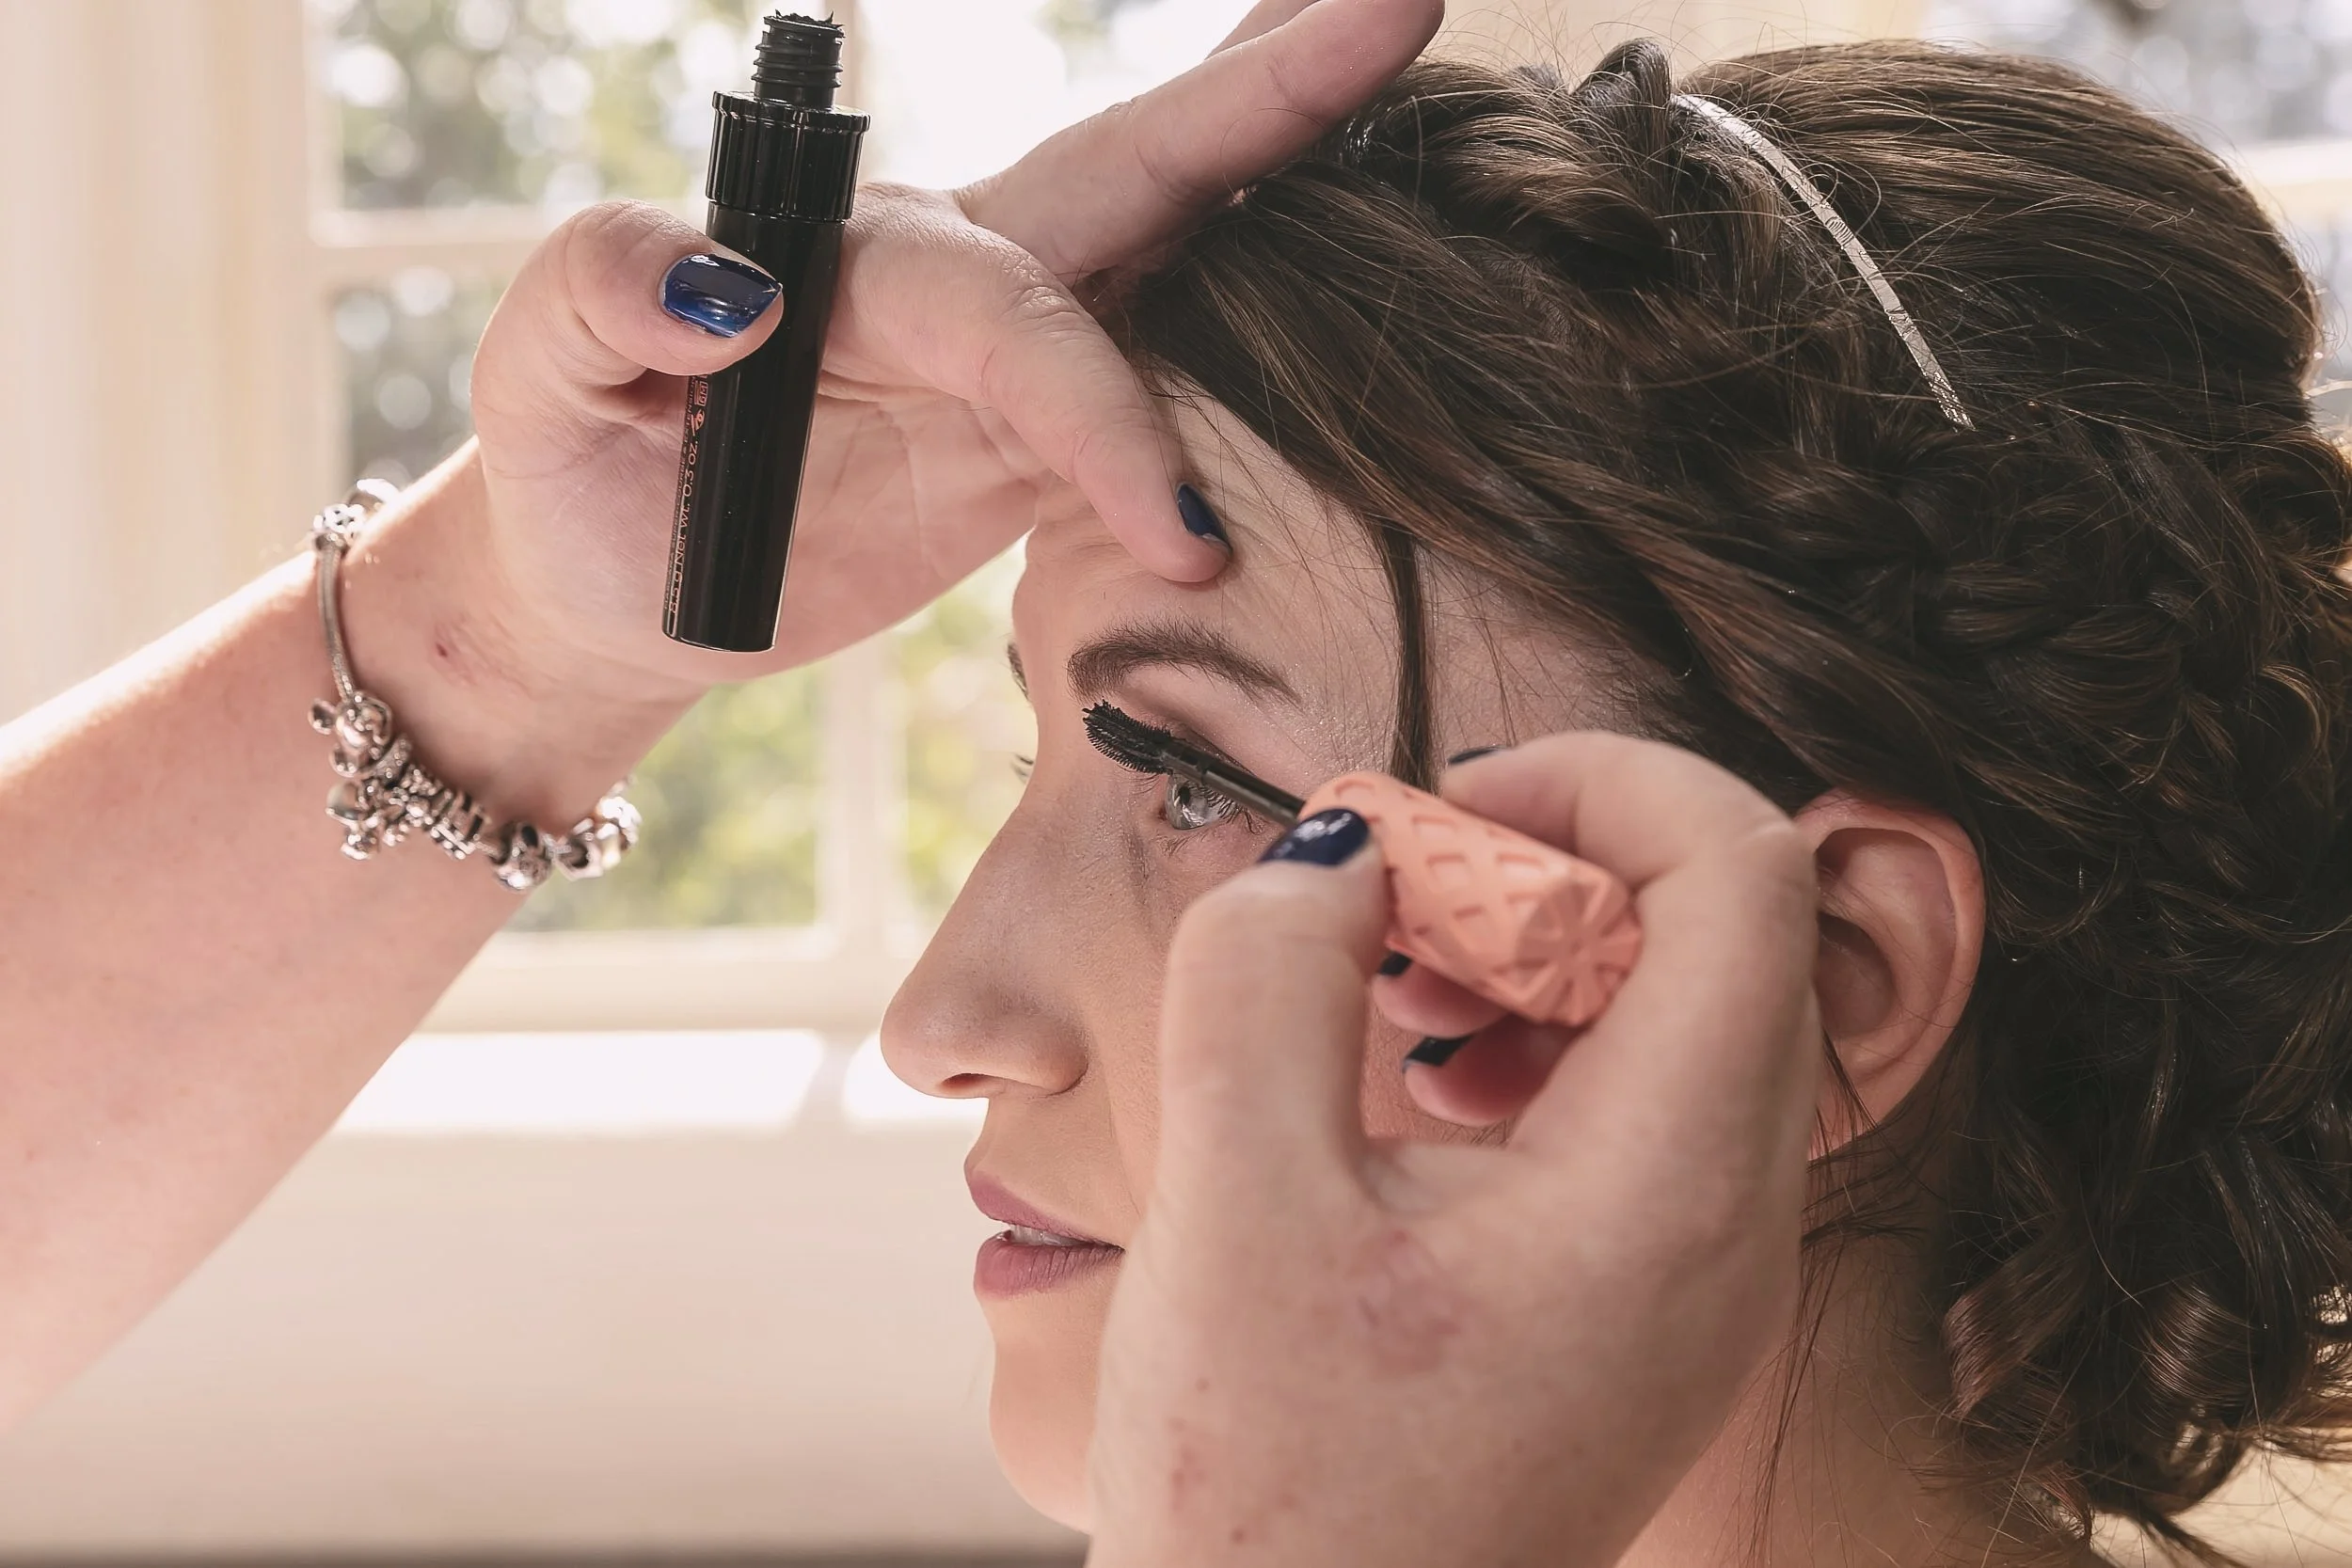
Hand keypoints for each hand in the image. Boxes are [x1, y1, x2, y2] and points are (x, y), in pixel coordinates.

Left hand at [455, 0, 1444, 705]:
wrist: (612, 587)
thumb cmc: (578, 466)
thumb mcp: (536, 370)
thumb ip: (604, 287)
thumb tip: (742, 283)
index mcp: (851, 256)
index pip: (1010, 310)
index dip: (1095, 404)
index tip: (1172, 533)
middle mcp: (950, 282)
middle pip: (1131, 172)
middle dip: (1262, 94)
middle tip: (1397, 2)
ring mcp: (1005, 362)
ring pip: (1177, 257)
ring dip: (1291, 179)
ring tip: (1398, 70)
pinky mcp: (1033, 447)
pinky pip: (1164, 400)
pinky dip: (1250, 374)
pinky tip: (1359, 310)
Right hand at [1085, 735, 1821, 1567]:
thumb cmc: (1275, 1496)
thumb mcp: (1230, 1204)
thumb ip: (1268, 975)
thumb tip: (1340, 846)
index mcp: (1669, 1192)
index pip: (1746, 870)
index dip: (1598, 780)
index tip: (1434, 817)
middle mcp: (1732, 1224)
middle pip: (1723, 926)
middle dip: (1547, 864)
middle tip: (1387, 909)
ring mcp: (1706, 1269)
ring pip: (1686, 1007)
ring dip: (1540, 952)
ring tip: (1391, 1001)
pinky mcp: (1650, 1297)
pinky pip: (1643, 1100)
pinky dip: (1538, 1043)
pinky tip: (1413, 1091)